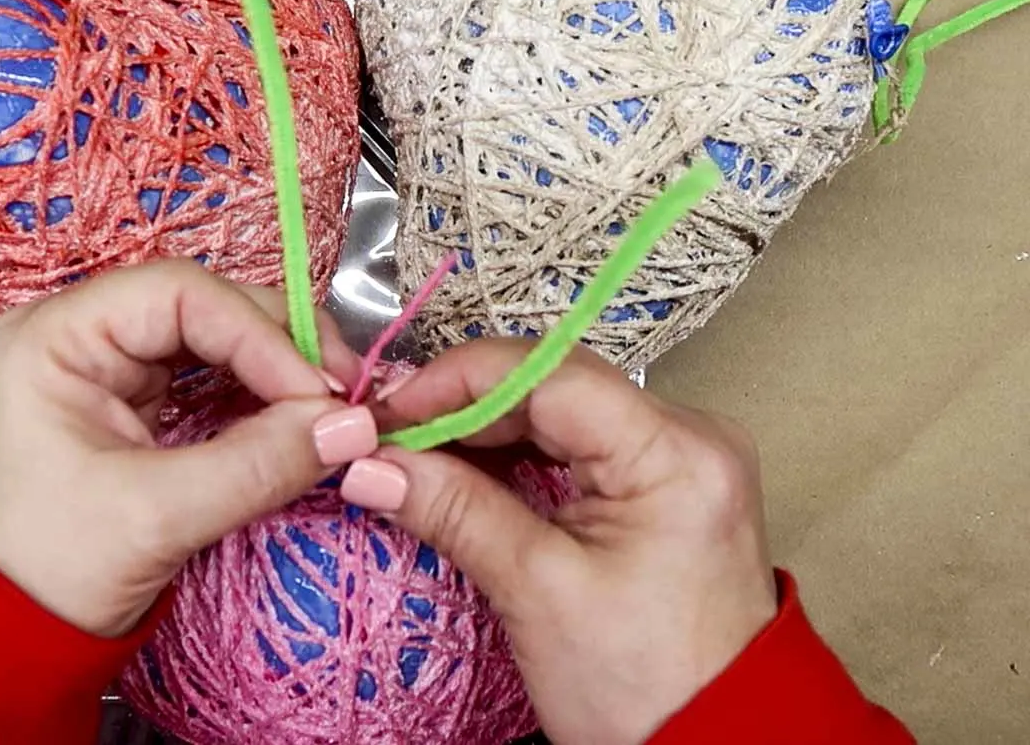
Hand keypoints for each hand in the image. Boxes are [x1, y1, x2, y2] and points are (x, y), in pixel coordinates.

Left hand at [0, 260, 378, 637]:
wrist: (0, 640)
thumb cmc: (48, 571)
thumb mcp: (156, 516)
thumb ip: (258, 464)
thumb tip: (356, 426)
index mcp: (56, 337)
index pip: (179, 295)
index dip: (259, 333)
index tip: (321, 390)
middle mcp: (82, 335)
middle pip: (204, 307)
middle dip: (280, 346)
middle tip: (345, 393)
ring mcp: (111, 369)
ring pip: (216, 341)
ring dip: (278, 369)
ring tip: (332, 407)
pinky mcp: (137, 405)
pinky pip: (213, 381)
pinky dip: (261, 397)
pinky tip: (299, 419)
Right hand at [343, 341, 776, 744]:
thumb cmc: (643, 687)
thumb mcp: (538, 592)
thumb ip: (454, 510)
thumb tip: (371, 465)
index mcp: (676, 451)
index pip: (549, 375)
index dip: (460, 381)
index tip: (390, 408)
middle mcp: (691, 433)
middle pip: (555, 385)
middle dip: (465, 405)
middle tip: (389, 435)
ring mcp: (682, 456)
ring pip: (563, 411)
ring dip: (486, 429)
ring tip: (416, 453)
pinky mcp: (667, 483)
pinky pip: (580, 443)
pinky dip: (520, 453)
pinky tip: (468, 468)